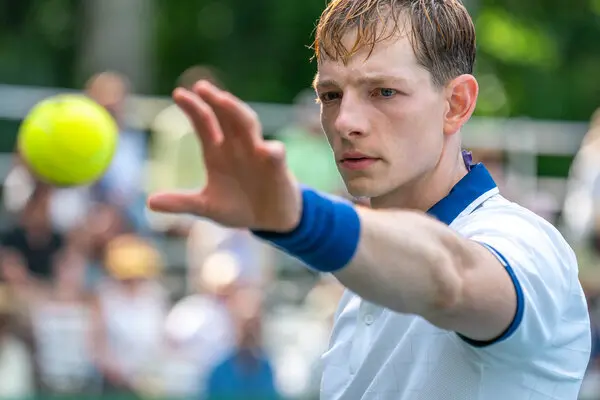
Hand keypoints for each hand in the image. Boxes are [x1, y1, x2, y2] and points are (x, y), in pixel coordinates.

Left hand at [147, 81, 301, 231]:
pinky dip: (272, 151)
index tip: (178, 94)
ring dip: (236, 112)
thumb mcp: (207, 207)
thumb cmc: (239, 208)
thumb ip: (181, 202)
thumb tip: (149, 203)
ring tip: (224, 100)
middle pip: (225, 116)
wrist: (269, 221)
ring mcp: (257, 154)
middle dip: (214, 100)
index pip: (204, 123)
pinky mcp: (277, 167)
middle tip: (201, 87)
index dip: (193, 108)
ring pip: (248, 125)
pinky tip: (268, 150)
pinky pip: (275, 155)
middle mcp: (236, 147)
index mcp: (217, 153)